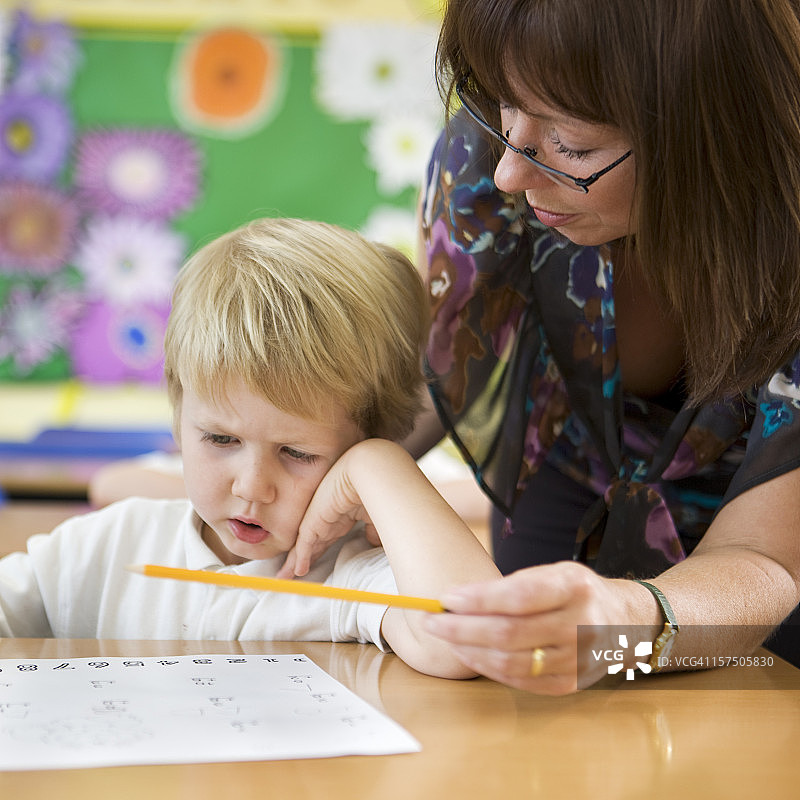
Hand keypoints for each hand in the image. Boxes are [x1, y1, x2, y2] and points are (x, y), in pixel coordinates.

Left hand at [276, 445, 379, 578]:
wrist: (368, 471)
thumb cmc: (378, 488)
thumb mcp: (376, 514)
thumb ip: (373, 529)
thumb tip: (373, 541)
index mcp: (342, 512)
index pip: (328, 535)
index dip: (321, 548)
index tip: (315, 560)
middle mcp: (329, 516)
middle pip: (313, 541)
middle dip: (303, 556)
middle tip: (291, 571)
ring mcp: (320, 518)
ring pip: (304, 545)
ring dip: (294, 561)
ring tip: (285, 576)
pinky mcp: (314, 522)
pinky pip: (304, 545)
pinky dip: (301, 558)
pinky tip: (297, 571)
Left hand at [421, 561, 633, 694]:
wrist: (627, 623)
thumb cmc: (577, 592)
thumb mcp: (554, 573)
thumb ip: (513, 585)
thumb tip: (459, 599)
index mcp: (574, 587)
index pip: (518, 596)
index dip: (478, 599)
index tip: (446, 598)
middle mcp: (579, 625)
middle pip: (508, 633)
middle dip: (461, 629)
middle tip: (431, 621)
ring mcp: (577, 660)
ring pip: (510, 661)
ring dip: (469, 650)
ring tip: (445, 637)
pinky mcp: (570, 684)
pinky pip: (520, 681)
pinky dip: (488, 668)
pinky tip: (469, 653)